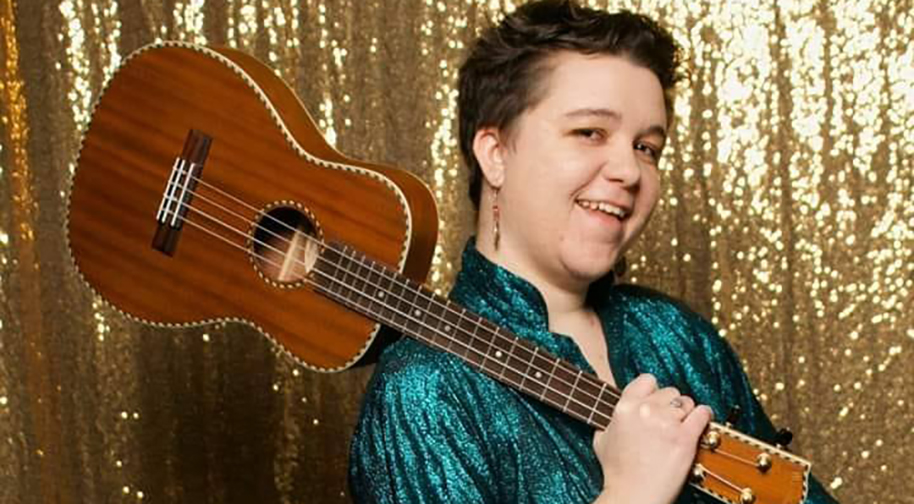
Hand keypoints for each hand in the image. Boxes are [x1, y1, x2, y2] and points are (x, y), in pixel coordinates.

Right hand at [592, 374, 712, 503]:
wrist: (633, 495)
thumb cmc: (617, 472)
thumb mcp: (602, 440)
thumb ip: (610, 421)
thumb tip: (616, 415)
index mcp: (624, 407)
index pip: (647, 380)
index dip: (654, 391)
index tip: (657, 402)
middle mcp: (646, 411)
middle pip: (670, 392)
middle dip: (671, 405)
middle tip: (669, 420)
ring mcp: (666, 423)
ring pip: (687, 402)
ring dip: (686, 413)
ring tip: (682, 426)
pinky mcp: (685, 438)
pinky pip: (702, 414)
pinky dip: (705, 416)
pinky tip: (702, 420)